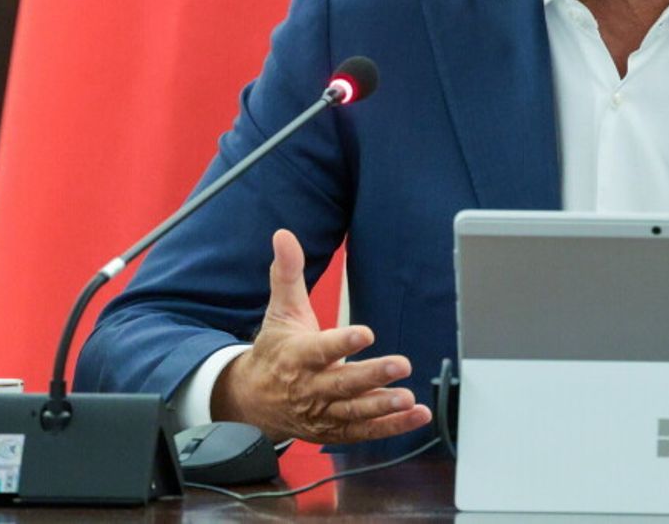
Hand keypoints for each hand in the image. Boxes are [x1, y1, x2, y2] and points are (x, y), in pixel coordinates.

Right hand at [210, 229, 432, 442]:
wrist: (252, 401)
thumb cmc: (275, 351)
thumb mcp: (280, 310)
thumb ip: (287, 273)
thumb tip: (284, 236)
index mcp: (297, 356)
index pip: (320, 349)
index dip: (342, 342)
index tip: (365, 333)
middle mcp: (310, 387)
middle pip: (342, 384)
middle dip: (371, 376)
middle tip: (401, 365)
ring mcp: (322, 413)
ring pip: (354, 412)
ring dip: (382, 407)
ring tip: (409, 399)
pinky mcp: (334, 431)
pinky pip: (364, 432)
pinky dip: (391, 427)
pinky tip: (416, 416)